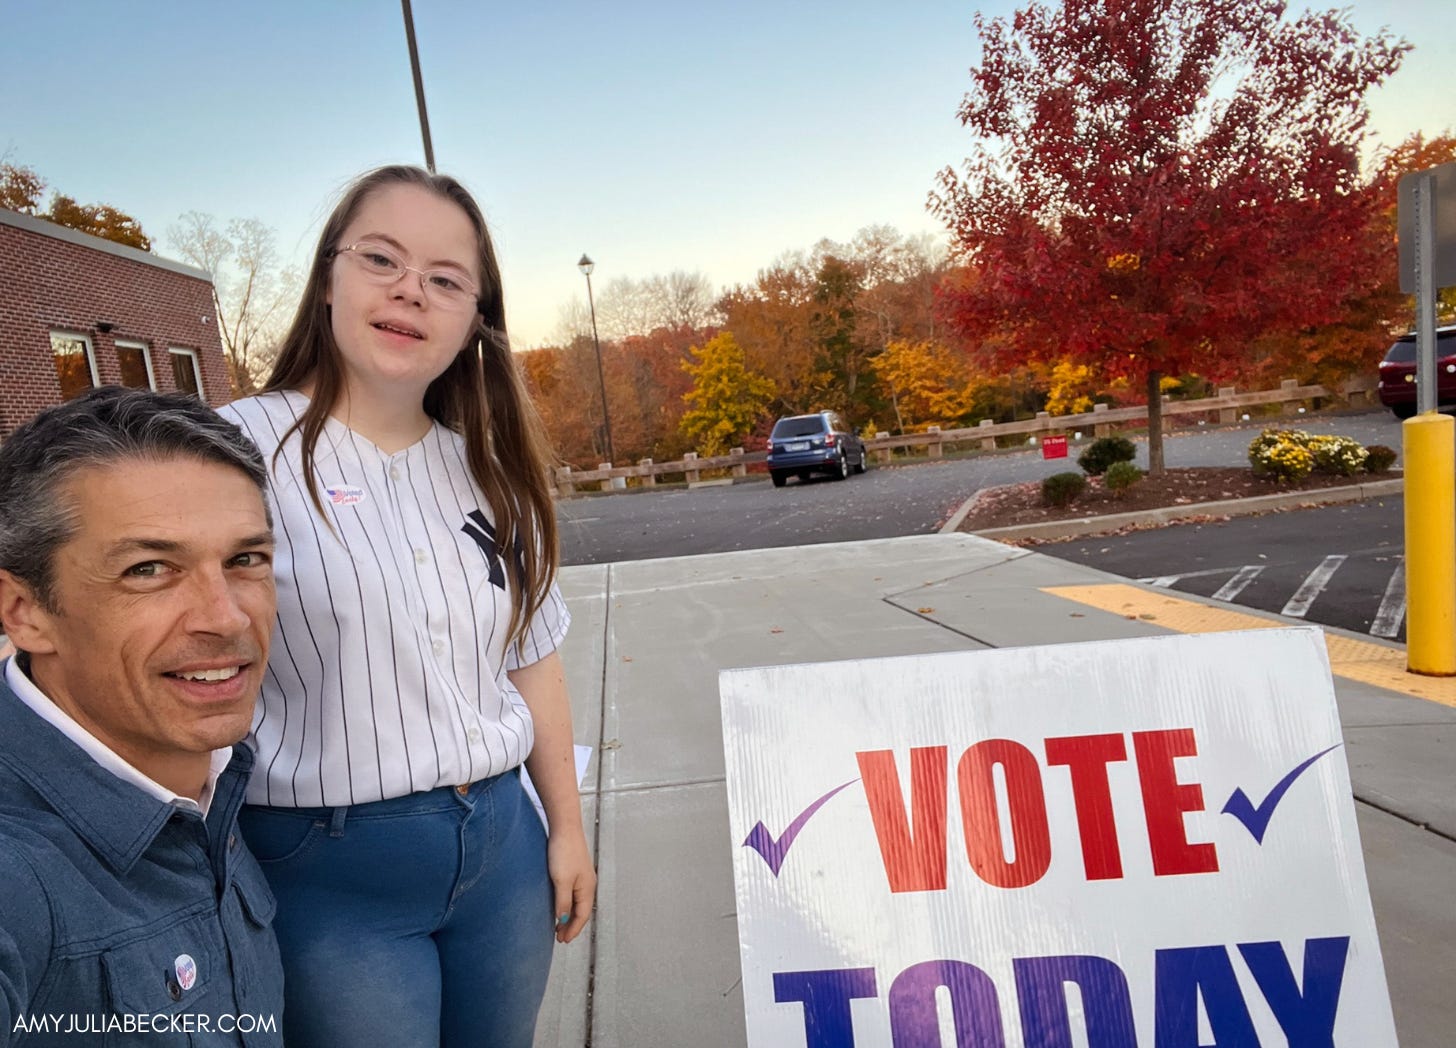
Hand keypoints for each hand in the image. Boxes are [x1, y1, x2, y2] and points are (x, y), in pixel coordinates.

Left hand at [548, 827, 595, 943]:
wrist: (565, 827)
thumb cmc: (564, 851)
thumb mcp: (561, 880)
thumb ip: (563, 902)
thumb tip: (563, 920)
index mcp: (587, 888)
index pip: (582, 916)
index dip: (573, 930)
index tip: (563, 940)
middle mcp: (587, 884)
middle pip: (582, 911)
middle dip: (572, 925)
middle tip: (560, 937)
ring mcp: (582, 876)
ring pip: (577, 903)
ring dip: (569, 916)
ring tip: (559, 926)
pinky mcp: (574, 869)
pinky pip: (573, 894)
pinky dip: (567, 904)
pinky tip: (560, 904)